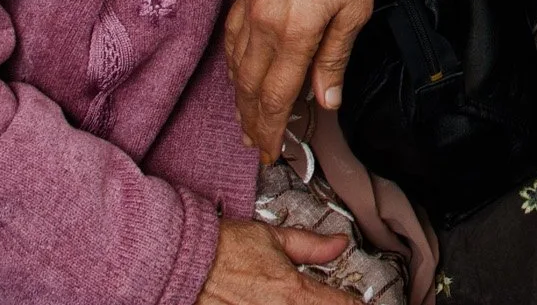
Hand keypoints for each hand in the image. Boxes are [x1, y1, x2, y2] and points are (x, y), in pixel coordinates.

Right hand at [201, 217, 361, 303]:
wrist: (181, 263)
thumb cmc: (222, 250)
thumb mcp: (272, 238)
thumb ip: (310, 246)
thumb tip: (338, 243)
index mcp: (293, 293)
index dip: (353, 303)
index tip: (355, 301)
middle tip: (322, 298)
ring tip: (290, 299)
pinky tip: (272, 302)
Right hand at [225, 0, 431, 157]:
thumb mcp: (355, 9)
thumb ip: (335, 58)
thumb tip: (325, 101)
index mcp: (294, 32)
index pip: (277, 97)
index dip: (273, 129)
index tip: (272, 153)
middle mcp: (263, 23)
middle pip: (251, 88)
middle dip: (254, 123)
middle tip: (258, 148)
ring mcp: (249, 7)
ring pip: (237, 68)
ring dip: (241, 100)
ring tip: (249, 122)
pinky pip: (232, 42)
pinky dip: (234, 68)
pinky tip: (240, 78)